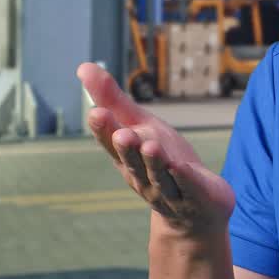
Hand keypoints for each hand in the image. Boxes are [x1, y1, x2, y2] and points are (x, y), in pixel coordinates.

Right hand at [78, 63, 235, 239]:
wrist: (194, 211)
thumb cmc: (163, 161)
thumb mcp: (141, 126)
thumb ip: (115, 101)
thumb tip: (83, 67)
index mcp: (127, 158)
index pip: (112, 144)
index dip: (105, 131)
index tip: (97, 112)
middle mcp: (143, 177)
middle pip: (133, 162)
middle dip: (127, 148)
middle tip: (122, 133)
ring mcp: (168, 190)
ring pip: (159, 176)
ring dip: (154, 161)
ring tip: (151, 144)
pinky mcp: (195, 198)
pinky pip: (188, 189)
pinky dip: (184, 178)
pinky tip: (181, 166)